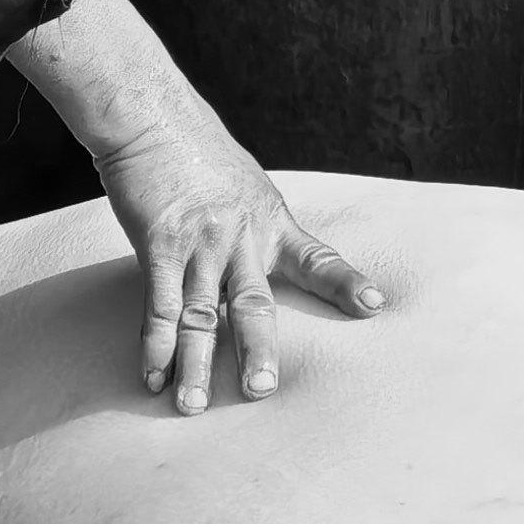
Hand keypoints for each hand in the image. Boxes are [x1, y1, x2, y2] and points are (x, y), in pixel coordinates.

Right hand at [0, 0, 389, 411]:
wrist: (147, 114)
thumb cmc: (192, 146)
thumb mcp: (242, 181)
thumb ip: (255, 223)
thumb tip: (260, 251)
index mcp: (269, 221)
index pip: (316, 257)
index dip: (345, 283)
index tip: (375, 305)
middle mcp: (240, 236)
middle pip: (253, 305)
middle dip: (259, 351)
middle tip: (265, 392)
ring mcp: (199, 243)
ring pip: (200, 317)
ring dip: (196, 366)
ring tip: (193, 409)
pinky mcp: (159, 244)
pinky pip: (158, 305)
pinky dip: (155, 344)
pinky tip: (153, 376)